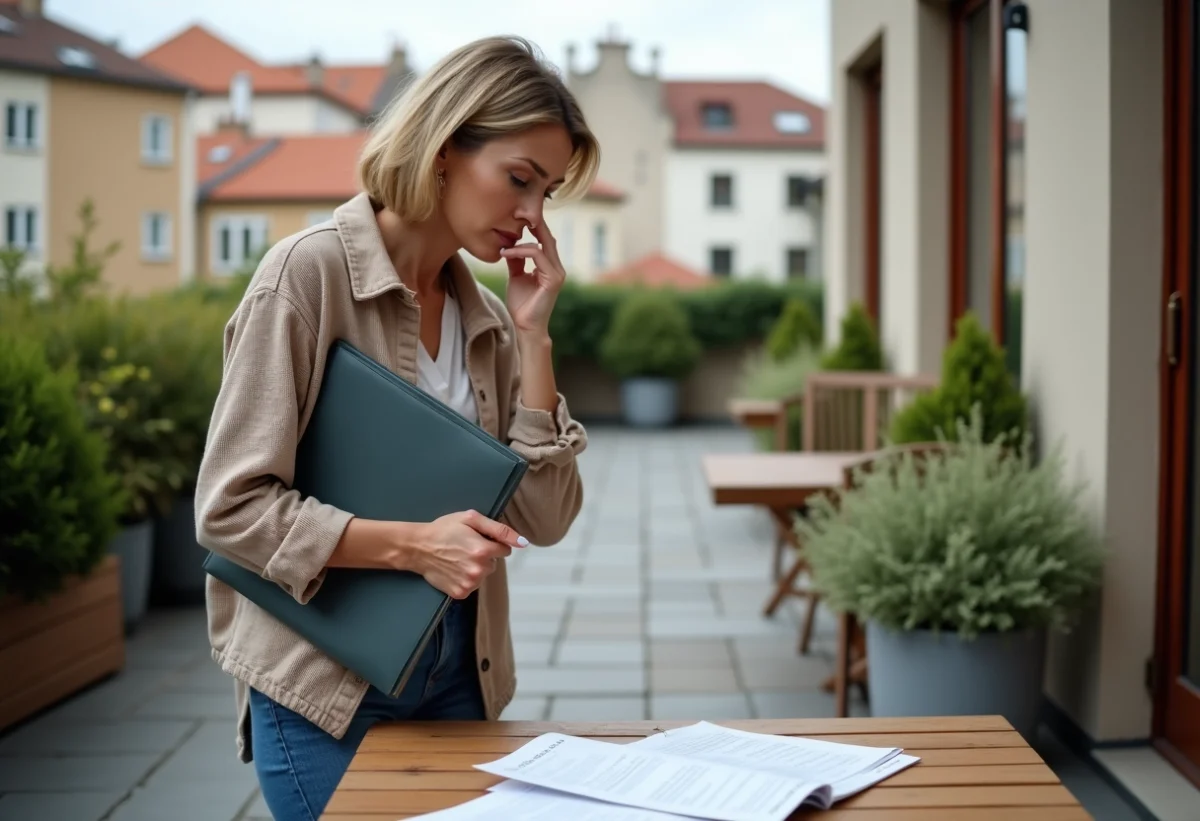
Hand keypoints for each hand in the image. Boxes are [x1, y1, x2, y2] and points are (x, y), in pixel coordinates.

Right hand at [412, 510, 527, 598]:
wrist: (417, 547)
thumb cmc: (443, 530)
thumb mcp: (471, 519)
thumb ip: (499, 529)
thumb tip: (522, 542)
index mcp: (484, 550)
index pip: (505, 550)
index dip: (492, 543)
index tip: (477, 539)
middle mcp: (480, 569)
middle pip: (493, 563)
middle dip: (483, 556)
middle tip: (464, 548)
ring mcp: (470, 583)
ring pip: (483, 575)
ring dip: (474, 568)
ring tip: (456, 558)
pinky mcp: (460, 593)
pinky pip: (471, 586)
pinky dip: (465, 579)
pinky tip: (453, 569)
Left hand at [499, 221, 565, 334]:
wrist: (525, 326)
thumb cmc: (522, 304)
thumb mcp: (516, 276)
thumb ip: (516, 260)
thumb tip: (509, 245)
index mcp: (550, 266)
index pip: (545, 240)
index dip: (535, 227)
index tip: (518, 219)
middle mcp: (557, 267)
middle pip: (548, 237)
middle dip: (534, 225)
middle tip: (516, 215)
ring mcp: (557, 273)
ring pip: (543, 245)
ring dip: (521, 242)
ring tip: (504, 246)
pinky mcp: (553, 279)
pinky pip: (538, 255)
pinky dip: (521, 251)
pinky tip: (507, 253)